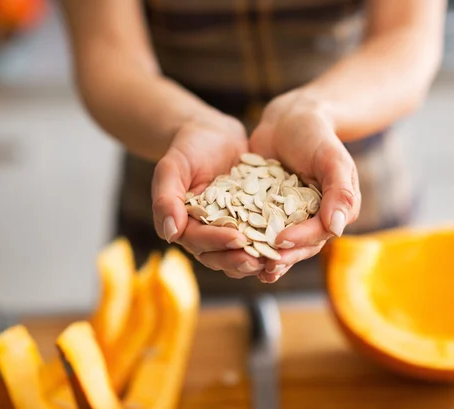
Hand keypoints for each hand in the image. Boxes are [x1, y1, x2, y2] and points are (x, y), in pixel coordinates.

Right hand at [152, 114, 265, 278]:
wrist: (214, 134)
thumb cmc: (188, 148)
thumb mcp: (172, 167)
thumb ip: (166, 199)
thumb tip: (170, 234)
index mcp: (184, 225)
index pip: (198, 241)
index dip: (217, 242)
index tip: (236, 239)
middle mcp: (205, 232)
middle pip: (219, 255)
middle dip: (238, 260)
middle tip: (259, 261)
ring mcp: (228, 229)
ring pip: (239, 254)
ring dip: (255, 259)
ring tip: (273, 260)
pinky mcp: (249, 222)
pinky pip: (258, 238)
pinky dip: (270, 244)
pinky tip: (287, 242)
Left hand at [249, 90, 361, 282]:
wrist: (288, 119)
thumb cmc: (315, 135)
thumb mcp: (332, 158)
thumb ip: (340, 191)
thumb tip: (338, 228)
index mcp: (333, 211)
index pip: (318, 233)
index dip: (301, 240)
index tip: (281, 241)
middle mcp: (312, 218)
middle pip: (298, 245)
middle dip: (282, 257)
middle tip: (264, 267)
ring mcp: (287, 217)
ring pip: (278, 243)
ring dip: (264, 257)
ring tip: (249, 267)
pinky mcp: (264, 211)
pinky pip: (257, 229)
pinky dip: (247, 240)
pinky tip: (232, 248)